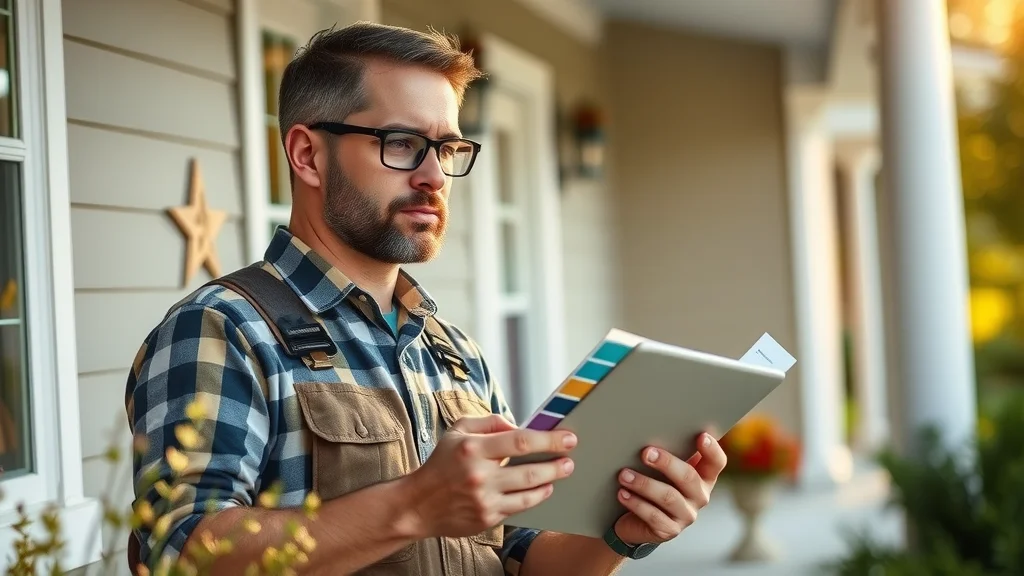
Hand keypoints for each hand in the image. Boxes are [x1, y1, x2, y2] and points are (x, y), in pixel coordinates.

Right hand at [403, 414, 576, 538]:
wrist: (419, 504)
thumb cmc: (441, 464)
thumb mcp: (458, 431)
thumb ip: (489, 422)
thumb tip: (517, 424)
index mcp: (473, 448)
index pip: (519, 441)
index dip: (548, 439)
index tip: (567, 437)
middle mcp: (479, 475)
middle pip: (530, 470)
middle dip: (556, 464)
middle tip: (570, 458)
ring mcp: (484, 499)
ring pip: (529, 492)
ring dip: (550, 481)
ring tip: (562, 471)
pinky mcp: (487, 518)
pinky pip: (520, 507)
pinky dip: (535, 497)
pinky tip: (543, 489)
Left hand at [612, 432, 725, 545]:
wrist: (637, 521)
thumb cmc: (654, 484)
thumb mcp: (665, 470)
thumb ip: (670, 452)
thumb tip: (653, 426)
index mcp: (704, 478)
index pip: (716, 463)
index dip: (712, 450)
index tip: (701, 435)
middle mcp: (700, 497)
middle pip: (688, 478)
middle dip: (667, 463)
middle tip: (645, 452)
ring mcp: (686, 516)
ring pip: (668, 497)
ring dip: (644, 484)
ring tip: (624, 475)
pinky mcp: (668, 530)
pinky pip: (653, 516)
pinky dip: (636, 503)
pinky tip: (622, 493)